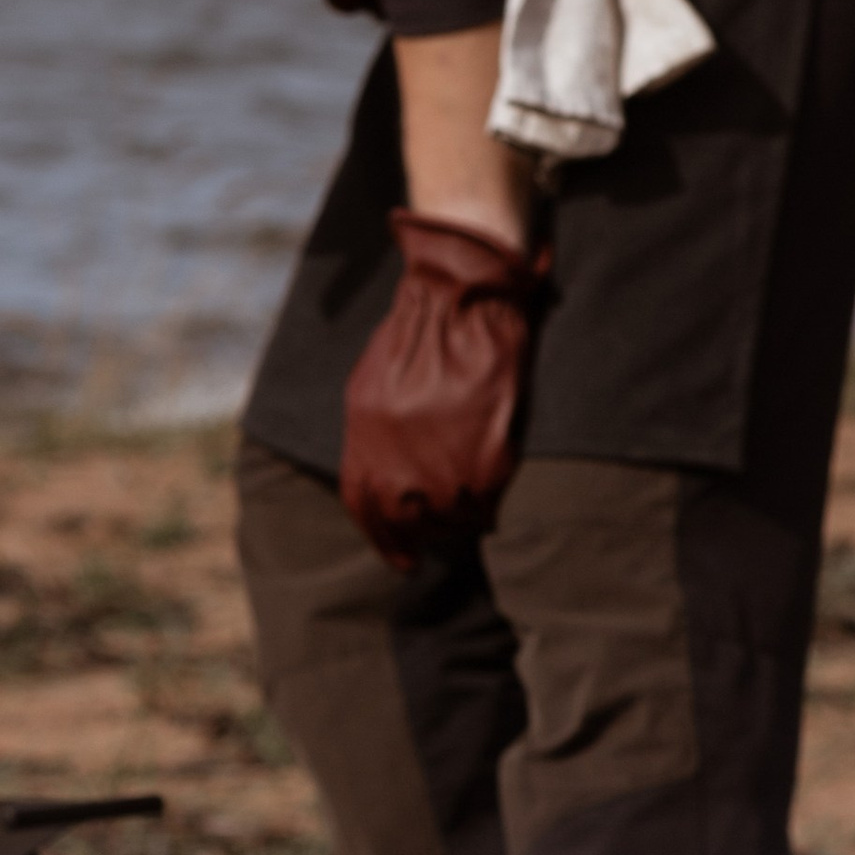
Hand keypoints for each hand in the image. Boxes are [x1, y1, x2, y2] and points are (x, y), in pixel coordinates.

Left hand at [340, 210, 549, 565]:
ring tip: (465, 514)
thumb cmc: (415, 333)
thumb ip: (370, 436)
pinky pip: (485, 502)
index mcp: (365, 437)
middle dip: (418, 537)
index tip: (399, 558)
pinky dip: (486, 507)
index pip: (365, 506)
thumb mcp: (370, 386)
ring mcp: (444, 458)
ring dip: (456, 523)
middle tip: (432, 546)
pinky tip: (489, 501)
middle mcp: (398, 455)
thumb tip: (378, 480)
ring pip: (448, 518)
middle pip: (405, 520)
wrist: (460, 296)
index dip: (382, 538)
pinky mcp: (487, 455)